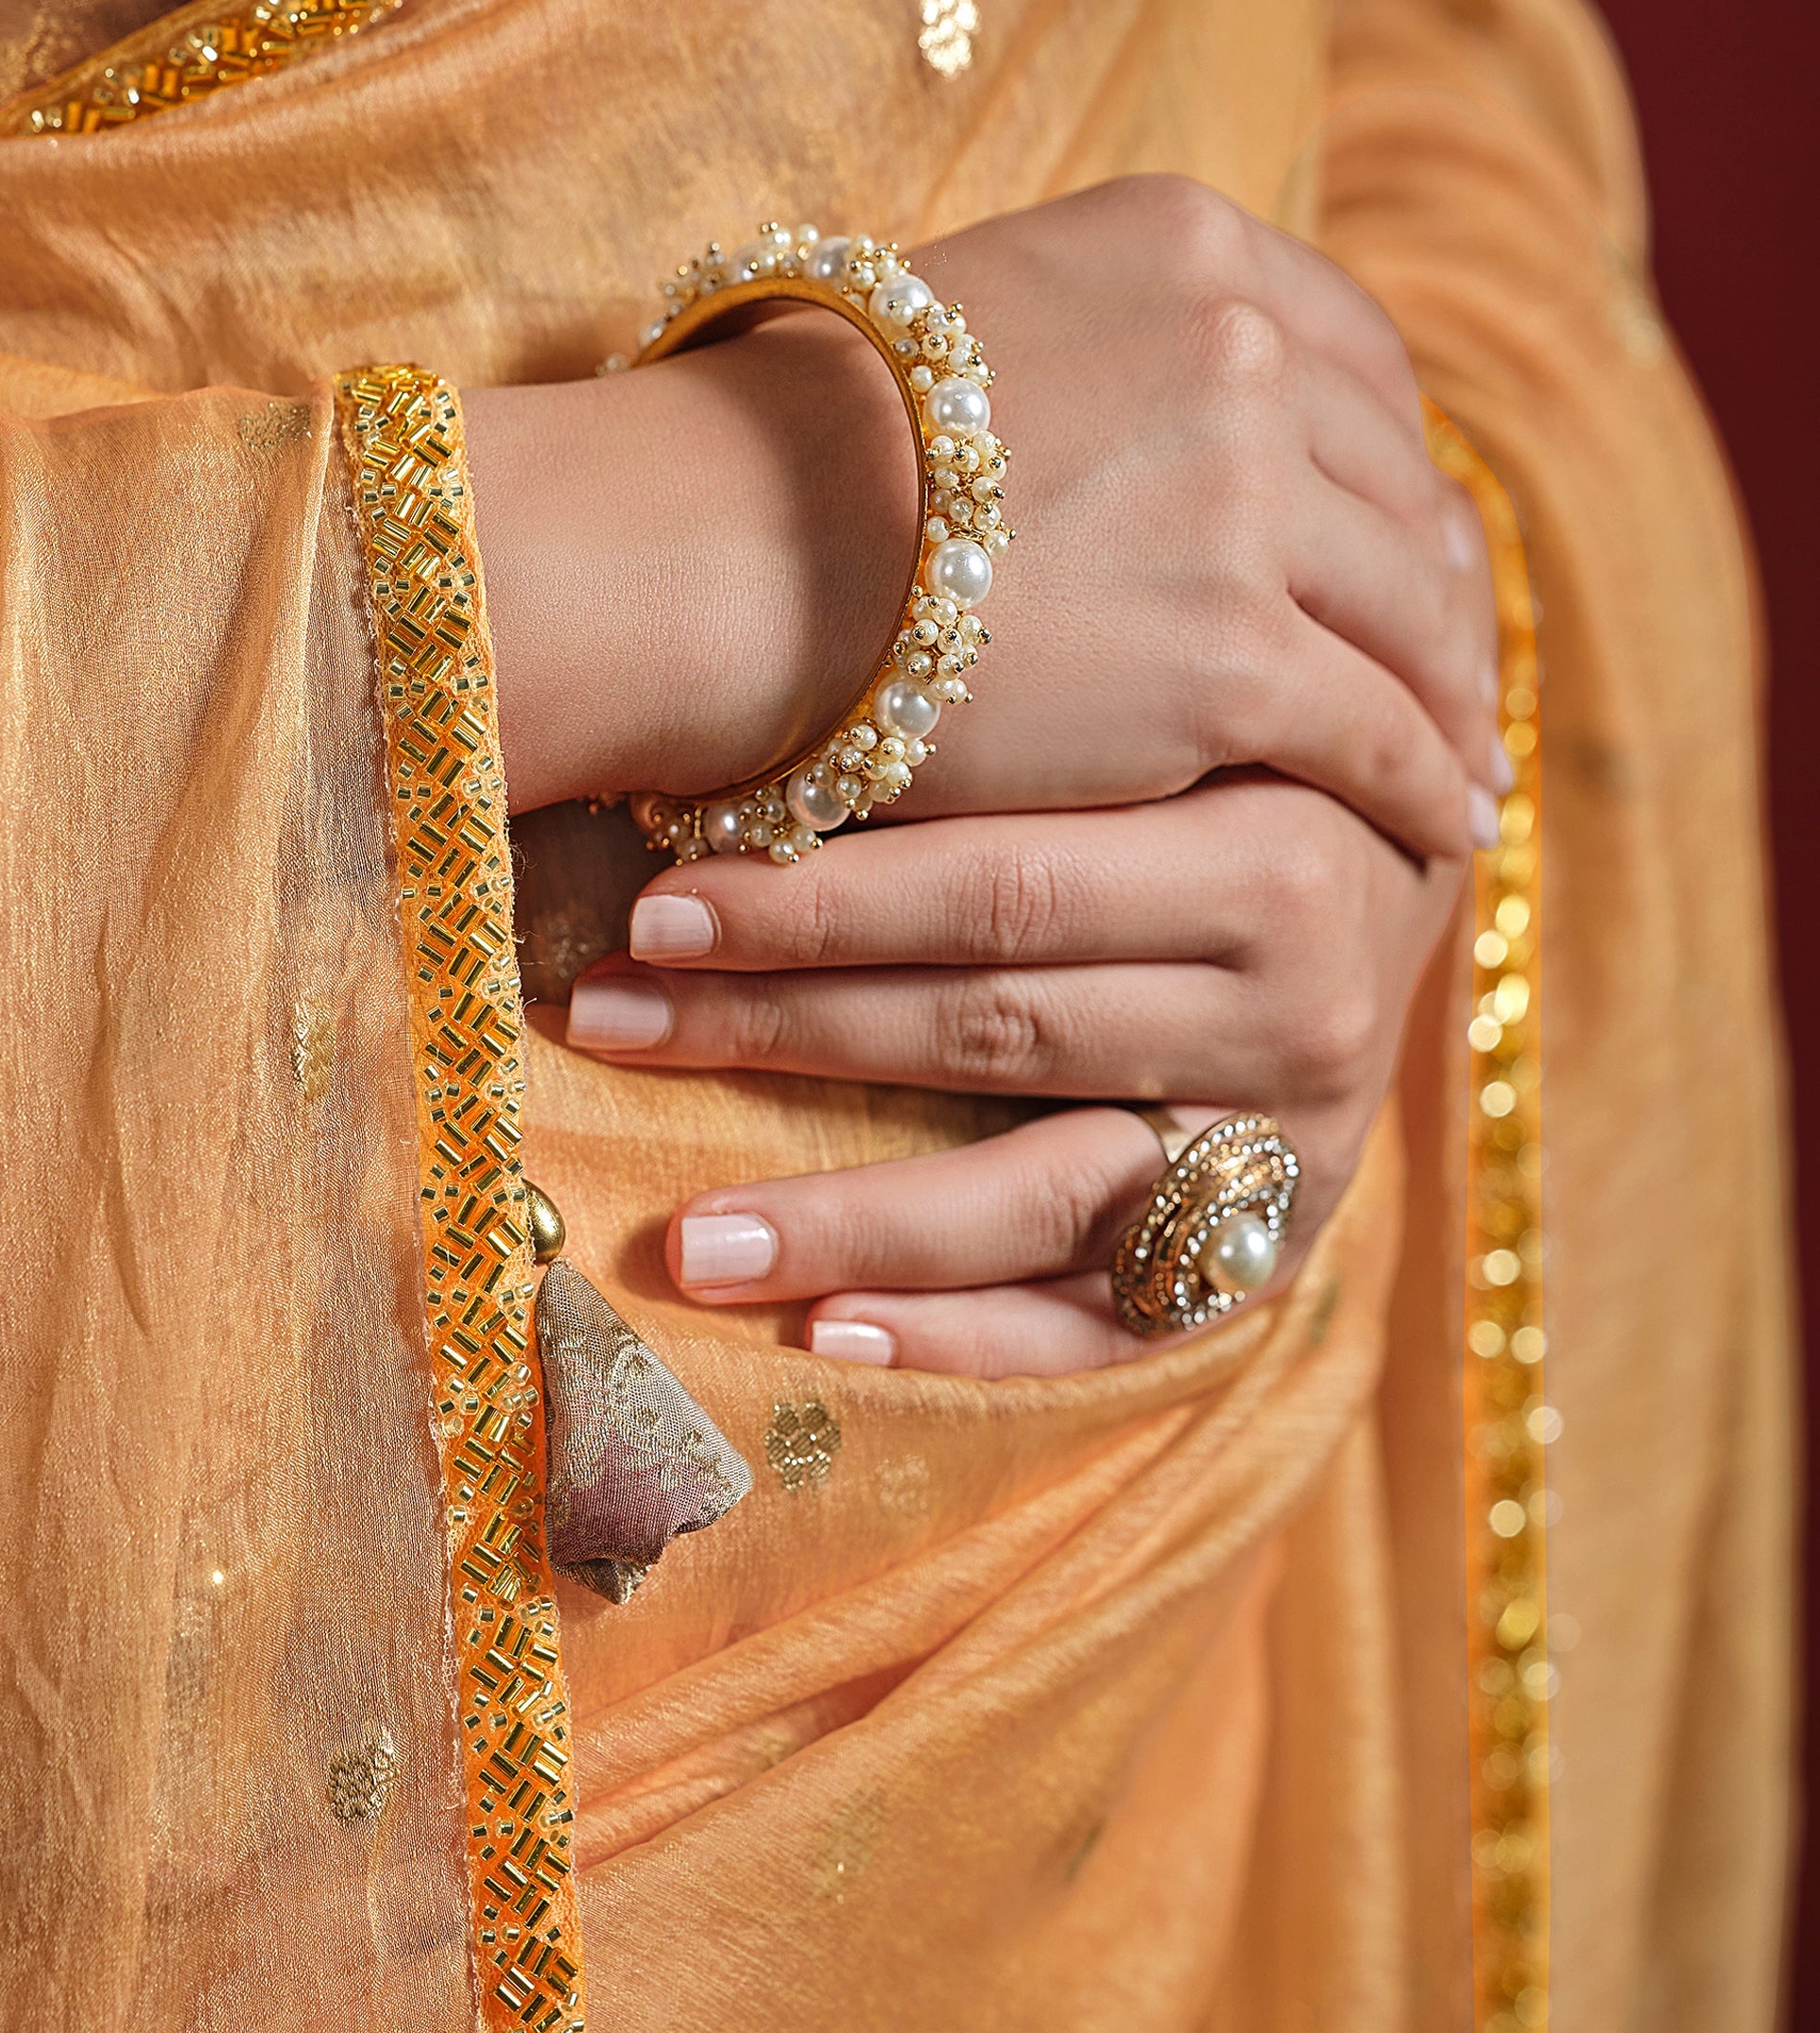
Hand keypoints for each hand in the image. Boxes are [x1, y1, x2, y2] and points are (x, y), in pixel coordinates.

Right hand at [467, 175, 1499, 853]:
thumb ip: (1077, 353)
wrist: (705, 556)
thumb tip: (1106, 416)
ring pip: (1408, 607)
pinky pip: (1374, 726)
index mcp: (1180, 244)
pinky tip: (1437, 819)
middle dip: (1426, 577)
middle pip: (1392, 479)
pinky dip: (1418, 778)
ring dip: (1443, 685)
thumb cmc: (773, 461)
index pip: (1348, 349)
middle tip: (1445, 656)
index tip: (1391, 529)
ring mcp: (1248, 502)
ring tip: (1454, 752)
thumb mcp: (955, 327)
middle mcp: (1240, 347)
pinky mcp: (1234, 655)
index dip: (1382, 455)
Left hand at [560, 777, 1460, 1376]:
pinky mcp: (1285, 1236)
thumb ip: (1019, 710)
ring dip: (851, 1224)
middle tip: (604, 1023)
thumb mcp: (1180, 691)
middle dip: (778, 1030)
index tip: (650, 904)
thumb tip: (740, 723)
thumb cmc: (1246, 741)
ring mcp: (1296, 1136)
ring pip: (1042, 1195)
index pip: (1006, 887)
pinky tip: (831, 1341)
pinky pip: (1116, 1321)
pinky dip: (974, 1338)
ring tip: (688, 1243)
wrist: (1428, 830)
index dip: (820, 900)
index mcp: (1275, 840)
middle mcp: (1302, 1000)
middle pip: (997, 1029)